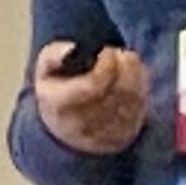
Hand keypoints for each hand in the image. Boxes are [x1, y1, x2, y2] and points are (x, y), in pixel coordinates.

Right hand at [33, 42, 149, 154]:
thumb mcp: (44, 72)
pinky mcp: (123, 136)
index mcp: (59, 107)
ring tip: (126, 59)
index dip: (105, 66)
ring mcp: (105, 134)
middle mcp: (83, 125)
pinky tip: (133, 75)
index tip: (105, 50)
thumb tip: (72, 48)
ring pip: (132, 100)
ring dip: (134, 74)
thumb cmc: (56, 93)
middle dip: (123, 67)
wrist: (63, 129)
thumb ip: (52, 56)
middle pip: (117, 92)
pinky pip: (140, 108)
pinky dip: (141, 87)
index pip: (92, 86)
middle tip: (120, 52)